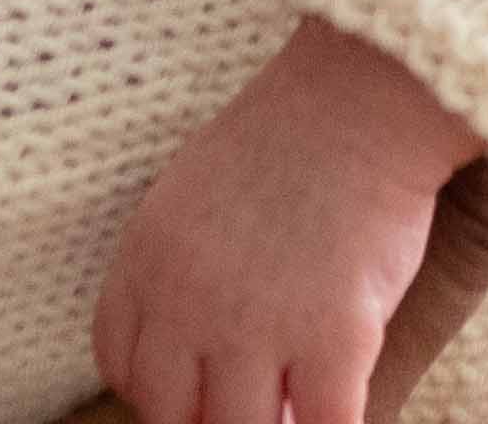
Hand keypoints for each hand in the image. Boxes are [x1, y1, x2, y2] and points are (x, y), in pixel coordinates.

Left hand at [94, 16, 478, 423]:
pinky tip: (344, 415)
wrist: (366, 96)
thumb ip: (185, 268)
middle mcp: (186, 300)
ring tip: (292, 410)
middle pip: (169, 414)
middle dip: (205, 418)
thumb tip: (201, 353)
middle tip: (248, 402)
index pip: (120, 363)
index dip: (157, 388)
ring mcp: (256, 324)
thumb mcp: (197, 192)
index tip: (194, 385)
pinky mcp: (333, 338)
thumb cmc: (292, 134)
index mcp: (147, 257)